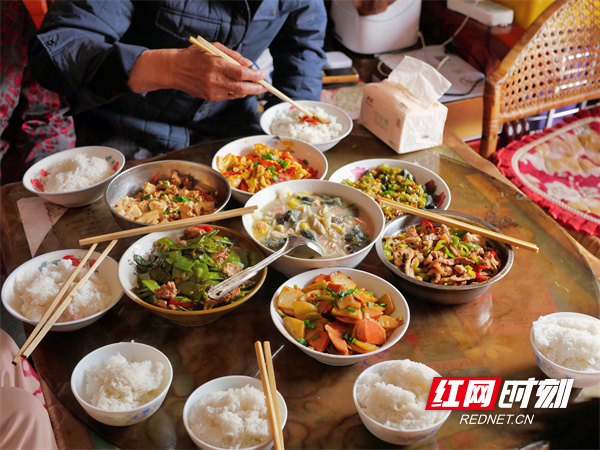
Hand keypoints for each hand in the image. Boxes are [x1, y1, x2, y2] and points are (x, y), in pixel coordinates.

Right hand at [127, 42, 267, 100]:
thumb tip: (249, 64)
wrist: (174, 69)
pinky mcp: (210, 97)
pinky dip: (237, 92)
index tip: (263, 74)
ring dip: (248, 91)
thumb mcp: (213, 48)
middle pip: (242, 88)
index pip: (241, 73)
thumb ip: (232, 55)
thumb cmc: (195, 55)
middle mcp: (215, 79)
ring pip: (236, 94)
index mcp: (216, 64)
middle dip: (256, 88)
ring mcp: (212, 90)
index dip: (255, 75)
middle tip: (264, 86)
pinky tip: (240, 88)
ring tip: (254, 86)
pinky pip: (228, 96)